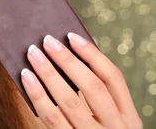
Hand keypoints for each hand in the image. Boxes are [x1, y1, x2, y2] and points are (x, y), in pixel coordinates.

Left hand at [20, 32, 142, 127]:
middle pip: (92, 88)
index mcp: (129, 118)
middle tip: (46, 41)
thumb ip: (96, 96)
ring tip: (32, 54)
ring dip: (48, 74)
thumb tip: (67, 55)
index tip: (71, 36)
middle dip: (68, 62)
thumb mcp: (110, 120)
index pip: (113, 79)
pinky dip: (37, 95)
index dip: (92, 55)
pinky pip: (51, 118)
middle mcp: (115, 128)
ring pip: (69, 102)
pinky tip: (26, 78)